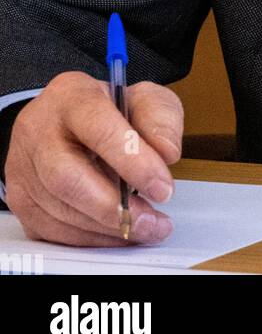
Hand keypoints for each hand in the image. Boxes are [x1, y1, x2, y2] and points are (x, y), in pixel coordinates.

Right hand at [3, 71, 181, 246]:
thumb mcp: (141, 98)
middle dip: (114, 207)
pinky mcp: (21, 200)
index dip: (133, 162)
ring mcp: (24, 168)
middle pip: (67, 177)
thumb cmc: (106, 110)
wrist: (66, 120)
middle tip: (152, 220)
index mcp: (71, 95)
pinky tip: (119, 233)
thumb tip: (166, 152)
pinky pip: (54, 231)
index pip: (99, 128)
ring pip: (60, 210)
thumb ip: (160, 118)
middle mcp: (39, 130)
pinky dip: (92, 238)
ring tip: (145, 227)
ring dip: (108, 228)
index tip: (163, 188)